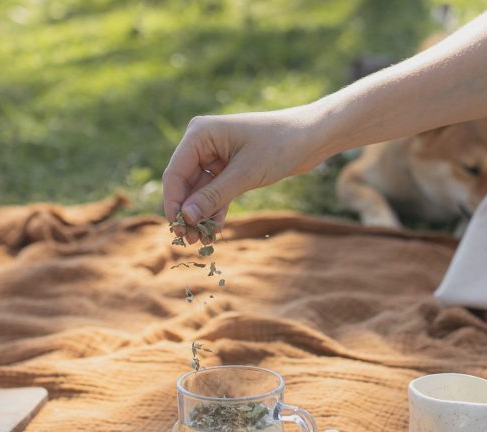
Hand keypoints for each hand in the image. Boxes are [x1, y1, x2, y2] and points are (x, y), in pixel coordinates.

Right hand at [162, 106, 322, 238]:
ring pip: (199, 192)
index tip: (178, 230)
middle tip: (190, 241)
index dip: (174, 203)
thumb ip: (214, 196)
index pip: (175, 173)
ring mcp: (215, 156)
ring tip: (202, 242)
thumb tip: (187, 217)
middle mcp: (202, 143)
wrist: (312, 136)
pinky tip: (215, 232)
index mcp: (199, 134)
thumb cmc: (279, 145)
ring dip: (200, 216)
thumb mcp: (245, 174)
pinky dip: (215, 211)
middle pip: (184, 185)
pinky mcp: (228, 168)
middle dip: (188, 213)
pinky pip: (215, 193)